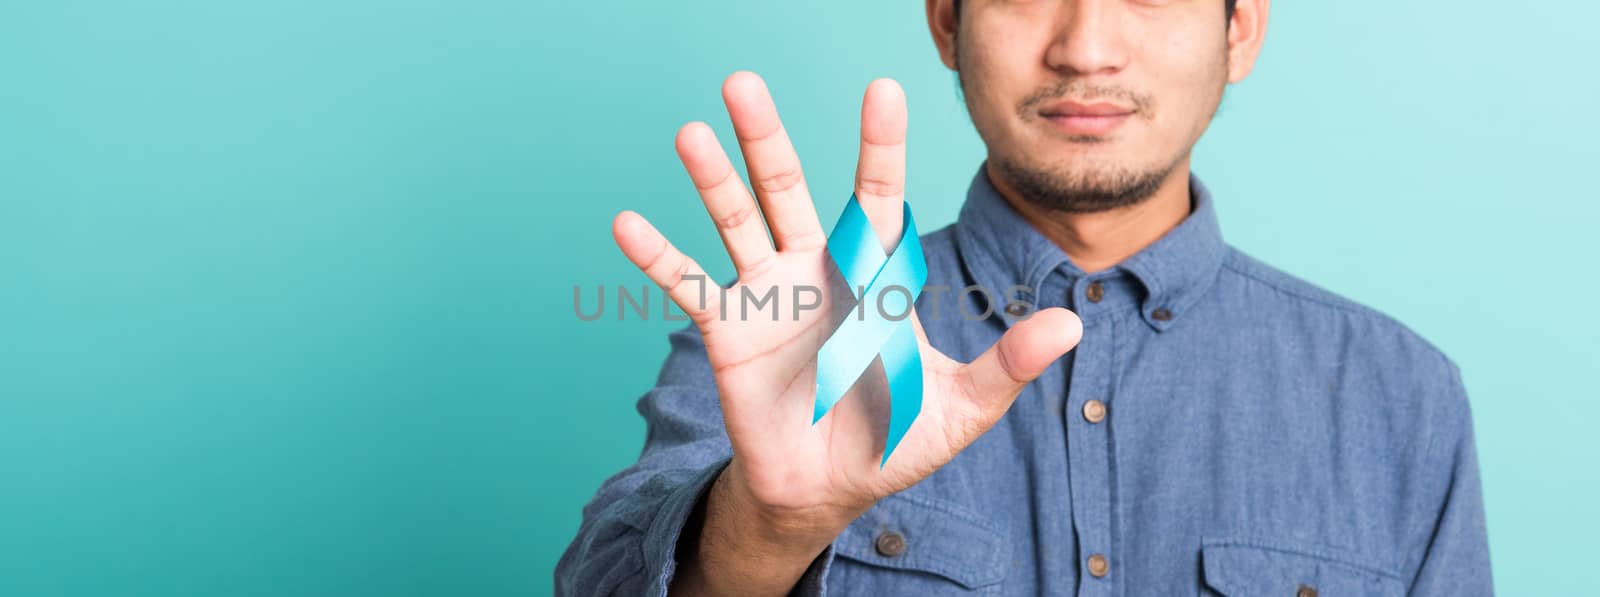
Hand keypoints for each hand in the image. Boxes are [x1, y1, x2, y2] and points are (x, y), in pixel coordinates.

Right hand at [612, 71, 1081, 593]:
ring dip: (711, 179)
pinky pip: (688, 286)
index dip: (880, 146)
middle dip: (766, 137)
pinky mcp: (728, 330)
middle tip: (743, 81)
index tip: (882, 89)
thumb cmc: (896, 440)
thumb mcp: (961, 406)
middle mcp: (815, 267)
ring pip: (735, 221)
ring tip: (690, 132)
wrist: (828, 488)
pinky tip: (626, 223)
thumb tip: (1073, 325)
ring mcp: (767, 293)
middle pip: (787, 187)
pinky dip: (658, 257)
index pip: (876, 195)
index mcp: (873, 273)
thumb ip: (1009, 364)